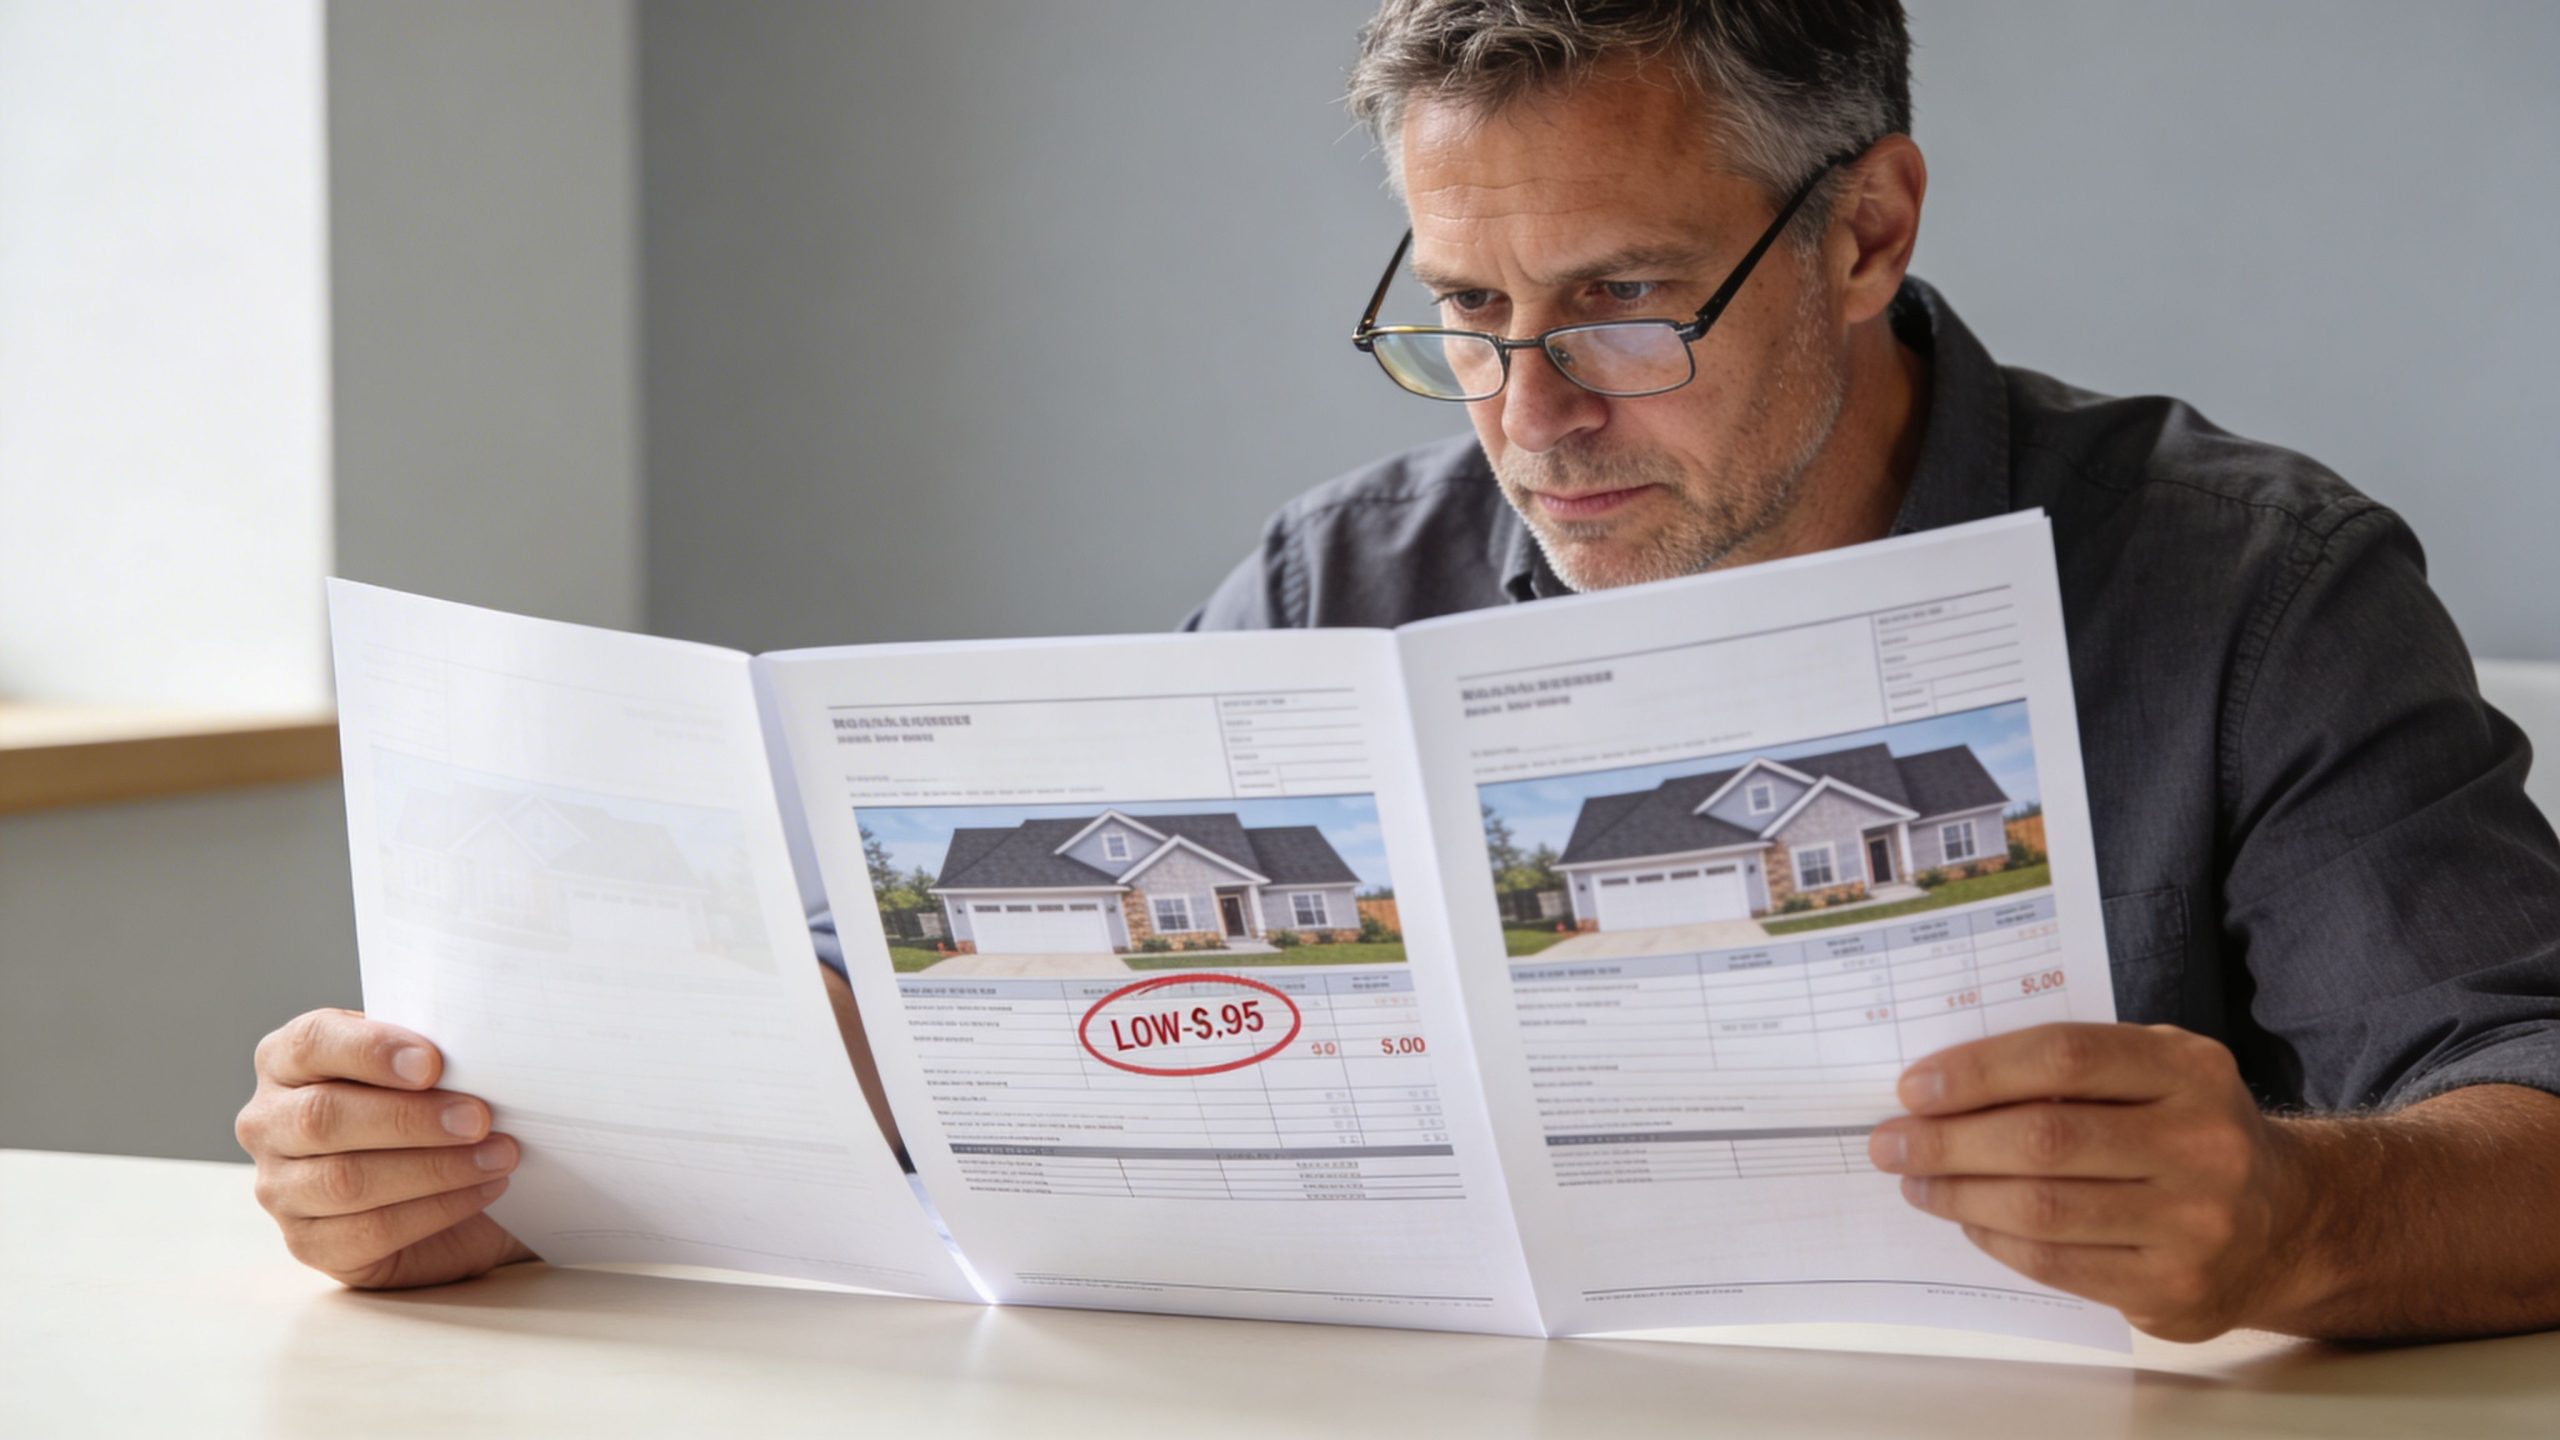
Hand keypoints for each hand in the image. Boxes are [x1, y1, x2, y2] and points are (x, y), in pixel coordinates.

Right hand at [235, 1008, 536, 1288]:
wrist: (443, 1186)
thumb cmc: (428, 1107)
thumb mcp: (423, 1068)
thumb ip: (428, 1054)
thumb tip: (473, 1051)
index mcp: (286, 1060)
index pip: (310, 1043)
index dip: (370, 1051)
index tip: (433, 1063)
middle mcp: (268, 1123)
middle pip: (323, 1118)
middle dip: (410, 1118)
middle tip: (480, 1118)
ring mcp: (279, 1188)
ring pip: (345, 1180)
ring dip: (434, 1168)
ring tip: (498, 1155)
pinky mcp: (309, 1243)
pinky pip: (368, 1231)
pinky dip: (436, 1210)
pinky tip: (482, 1190)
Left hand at [1868, 1022, 2310, 1341]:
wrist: (2290, 1221)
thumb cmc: (2189, 1130)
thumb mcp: (2157, 1071)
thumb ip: (2073, 1066)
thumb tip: (1943, 1083)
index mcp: (2191, 1070)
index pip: (2064, 1057)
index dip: (1977, 1071)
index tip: (1912, 1087)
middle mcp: (2203, 1146)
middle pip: (2044, 1139)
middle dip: (1948, 1141)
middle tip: (1891, 1142)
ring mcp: (2195, 1224)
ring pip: (2043, 1210)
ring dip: (1959, 1195)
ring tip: (1916, 1183)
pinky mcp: (2175, 1289)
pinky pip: (2059, 1264)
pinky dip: (1998, 1240)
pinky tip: (1969, 1220)